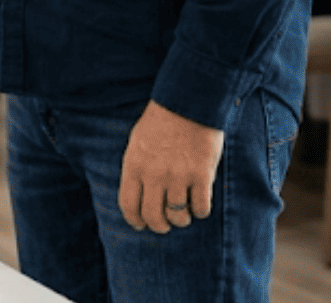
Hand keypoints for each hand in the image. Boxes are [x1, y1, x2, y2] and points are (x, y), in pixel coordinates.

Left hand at [119, 100, 223, 233]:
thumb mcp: (137, 145)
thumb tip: (138, 199)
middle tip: (166, 224)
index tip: (142, 225)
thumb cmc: (160, 124)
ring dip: (181, 219)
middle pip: (154, 217)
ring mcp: (178, 176)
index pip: (129, 205)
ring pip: (178, 216)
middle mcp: (153, 174)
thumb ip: (137, 171)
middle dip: (160, 226)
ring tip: (183, 213)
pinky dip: (200, 211)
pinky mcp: (201, 175)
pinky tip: (199, 204)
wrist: (187, 104)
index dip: (135, 220)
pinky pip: (200, 208)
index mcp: (133, 166)